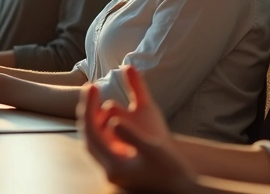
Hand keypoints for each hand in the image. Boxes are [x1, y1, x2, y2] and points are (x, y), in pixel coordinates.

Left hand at [78, 65, 194, 192]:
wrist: (181, 188)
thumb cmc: (171, 169)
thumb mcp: (152, 148)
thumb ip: (131, 135)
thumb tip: (112, 120)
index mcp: (114, 166)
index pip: (92, 132)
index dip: (89, 107)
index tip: (91, 86)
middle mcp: (109, 171)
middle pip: (89, 136)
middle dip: (88, 111)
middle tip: (91, 87)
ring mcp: (113, 171)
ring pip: (95, 141)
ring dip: (95, 120)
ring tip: (98, 100)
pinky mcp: (120, 168)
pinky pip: (104, 145)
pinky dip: (103, 128)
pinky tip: (108, 116)